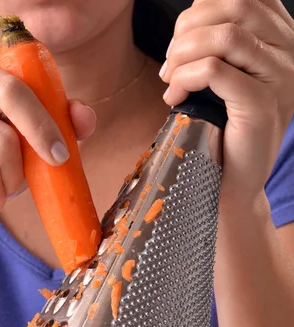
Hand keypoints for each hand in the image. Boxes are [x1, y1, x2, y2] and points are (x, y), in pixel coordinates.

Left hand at [160, 0, 293, 202]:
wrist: (231, 183)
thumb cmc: (222, 131)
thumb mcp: (224, 77)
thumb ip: (218, 44)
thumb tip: (188, 21)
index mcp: (283, 39)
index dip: (203, 8)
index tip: (181, 41)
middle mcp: (290, 53)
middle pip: (235, 6)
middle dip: (188, 28)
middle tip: (169, 63)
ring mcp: (280, 79)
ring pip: (225, 35)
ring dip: (183, 53)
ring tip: (169, 79)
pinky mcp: (262, 106)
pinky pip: (215, 70)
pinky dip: (185, 78)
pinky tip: (174, 96)